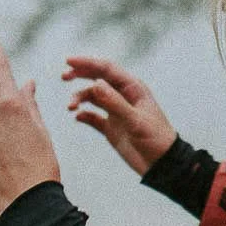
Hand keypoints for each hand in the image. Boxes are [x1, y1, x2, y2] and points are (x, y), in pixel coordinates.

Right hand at [62, 55, 176, 176]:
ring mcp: (116, 111)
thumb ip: (115, 103)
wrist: (162, 164)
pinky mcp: (112, 127)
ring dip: (80, 98)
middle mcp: (123, 96)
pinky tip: (78, 117)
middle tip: (64, 77)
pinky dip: (84, 115)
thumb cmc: (156, 139)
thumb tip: (96, 83)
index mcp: (133, 88)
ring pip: (93, 97)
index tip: (68, 61)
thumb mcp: (135, 121)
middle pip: (98, 78)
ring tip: (70, 107)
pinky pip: (93, 117)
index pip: (107, 69)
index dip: (88, 63)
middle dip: (80, 75)